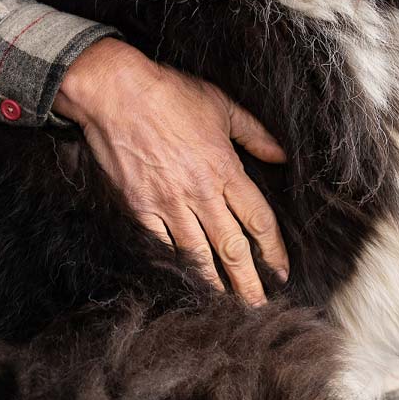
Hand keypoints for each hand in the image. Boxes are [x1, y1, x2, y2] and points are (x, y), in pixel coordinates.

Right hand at [53, 38, 288, 305]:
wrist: (116, 94)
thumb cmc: (170, 94)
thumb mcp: (221, 105)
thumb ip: (254, 133)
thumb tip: (281, 155)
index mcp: (224, 169)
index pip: (258, 220)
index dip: (273, 250)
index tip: (281, 270)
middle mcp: (200, 193)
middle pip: (232, 247)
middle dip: (248, 281)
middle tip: (260, 306)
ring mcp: (168, 203)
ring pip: (198, 254)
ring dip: (215, 282)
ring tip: (228, 304)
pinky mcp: (139, 207)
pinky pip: (162, 244)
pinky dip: (176, 265)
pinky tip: (185, 280)